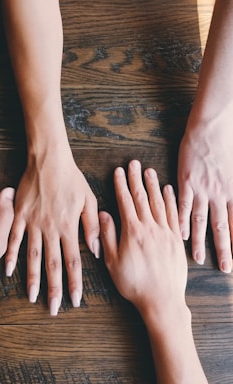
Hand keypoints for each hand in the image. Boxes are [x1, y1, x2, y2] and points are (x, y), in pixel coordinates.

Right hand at [5, 148, 98, 315]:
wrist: (48, 160)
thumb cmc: (71, 178)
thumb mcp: (88, 199)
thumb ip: (92, 226)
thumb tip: (96, 250)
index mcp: (69, 226)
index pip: (73, 261)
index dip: (75, 282)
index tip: (75, 300)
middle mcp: (51, 229)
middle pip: (53, 264)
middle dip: (54, 288)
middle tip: (54, 308)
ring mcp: (33, 223)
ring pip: (32, 256)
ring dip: (32, 278)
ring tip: (32, 296)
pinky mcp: (19, 215)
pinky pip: (14, 238)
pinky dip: (10, 255)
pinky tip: (8, 270)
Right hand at [99, 160, 186, 317]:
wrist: (162, 300)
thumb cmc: (134, 283)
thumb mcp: (113, 262)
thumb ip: (108, 236)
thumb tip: (103, 214)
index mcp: (133, 232)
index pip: (126, 202)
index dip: (121, 185)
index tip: (119, 171)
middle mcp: (150, 228)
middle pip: (142, 198)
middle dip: (136, 179)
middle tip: (134, 163)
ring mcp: (165, 233)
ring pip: (158, 203)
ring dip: (153, 185)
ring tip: (149, 171)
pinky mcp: (176, 240)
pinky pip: (174, 215)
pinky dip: (171, 200)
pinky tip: (168, 190)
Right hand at [178, 122, 232, 272]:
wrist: (210, 128)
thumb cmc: (227, 142)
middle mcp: (221, 194)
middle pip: (224, 227)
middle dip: (225, 249)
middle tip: (227, 269)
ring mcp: (202, 190)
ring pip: (203, 221)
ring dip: (202, 241)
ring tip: (200, 258)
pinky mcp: (187, 183)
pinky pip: (184, 206)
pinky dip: (182, 221)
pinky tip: (182, 235)